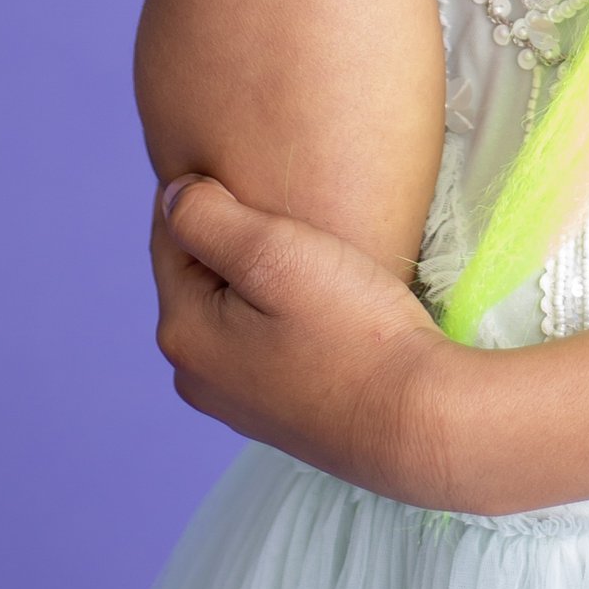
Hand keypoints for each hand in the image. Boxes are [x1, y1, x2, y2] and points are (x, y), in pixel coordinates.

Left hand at [151, 174, 461, 503]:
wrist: (417, 420)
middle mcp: (195, 374)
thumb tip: (174, 195)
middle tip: (290, 209)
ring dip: (260, 274)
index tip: (256, 169)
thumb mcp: (276, 253)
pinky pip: (261, 339)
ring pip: (232, 306)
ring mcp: (235, 400)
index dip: (208, 191)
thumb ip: (209, 217)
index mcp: (182, 333)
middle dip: (232, 236)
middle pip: (199, 273)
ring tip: (311, 252)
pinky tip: (322, 301)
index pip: (171, 234)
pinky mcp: (276, 412)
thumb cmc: (352, 330)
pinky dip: (280, 311)